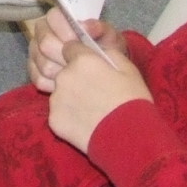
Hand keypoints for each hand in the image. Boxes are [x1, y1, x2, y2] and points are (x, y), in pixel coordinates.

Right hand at [27, 7, 111, 90]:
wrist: (105, 68)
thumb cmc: (105, 47)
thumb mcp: (109, 35)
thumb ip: (99, 28)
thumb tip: (85, 26)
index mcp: (58, 18)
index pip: (52, 18)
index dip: (66, 31)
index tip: (80, 42)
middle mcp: (42, 33)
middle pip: (44, 44)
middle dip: (65, 56)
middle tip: (80, 63)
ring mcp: (35, 53)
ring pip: (43, 65)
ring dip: (63, 72)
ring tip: (78, 74)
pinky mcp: (34, 72)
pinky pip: (40, 80)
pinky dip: (57, 85)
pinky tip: (70, 85)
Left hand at [46, 22, 151, 153]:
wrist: (128, 139)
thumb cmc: (133, 101)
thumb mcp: (128, 69)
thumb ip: (108, 52)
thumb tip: (97, 49)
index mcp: (82, 60)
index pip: (70, 47)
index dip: (80, 56)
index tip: (90, 67)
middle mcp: (64, 76)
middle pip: (64, 71)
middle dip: (75, 77)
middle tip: (94, 92)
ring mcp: (56, 99)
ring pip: (60, 92)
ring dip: (71, 97)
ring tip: (91, 110)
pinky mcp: (53, 120)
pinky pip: (59, 112)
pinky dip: (69, 116)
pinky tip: (86, 123)